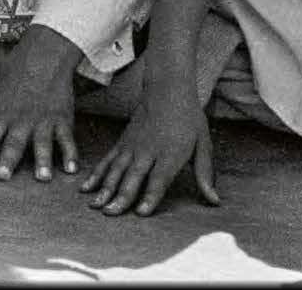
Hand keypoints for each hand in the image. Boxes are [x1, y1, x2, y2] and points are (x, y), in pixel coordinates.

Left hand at [0, 24, 80, 181]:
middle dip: (7, 161)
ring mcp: (44, 119)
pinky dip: (70, 154)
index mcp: (3, 112)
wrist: (46, 51)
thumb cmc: (18, 66)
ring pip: (42, 144)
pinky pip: (67, 139)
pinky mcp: (62, 118)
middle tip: (1, 176)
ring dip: (42, 161)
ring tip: (42, 178)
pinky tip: (71, 169)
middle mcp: (22, 119)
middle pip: (14, 143)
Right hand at [79, 79, 219, 216]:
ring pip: (116, 169)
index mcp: (169, 153)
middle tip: (110, 213)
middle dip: (121, 196)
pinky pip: (107, 160)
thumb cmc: (188, 117)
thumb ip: (205, 173)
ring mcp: (132, 145)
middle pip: (133, 176)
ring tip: (95, 205)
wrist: (168, 87)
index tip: (141, 212)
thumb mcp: (203, 143)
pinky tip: (87, 187)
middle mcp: (148, 151)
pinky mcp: (123, 141)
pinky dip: (96, 174)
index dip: (150, 196)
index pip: (159, 179)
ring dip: (105, 188)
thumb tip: (215, 201)